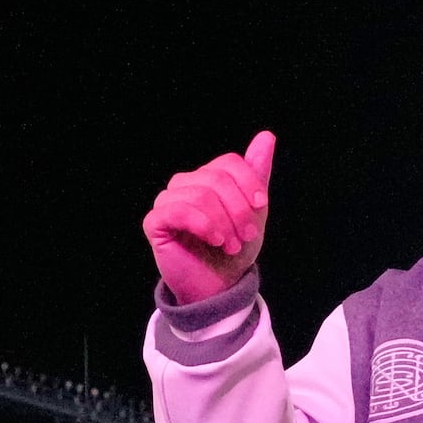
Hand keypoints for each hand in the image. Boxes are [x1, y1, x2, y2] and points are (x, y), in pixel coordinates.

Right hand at [142, 131, 274, 306]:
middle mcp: (183, 185)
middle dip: (238, 209)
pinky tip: (215, 240)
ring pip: (200, 195)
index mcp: (205, 178)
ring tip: (231, 244)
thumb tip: (267, 135)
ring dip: (223, 223)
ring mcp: (167, 202)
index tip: (261, 206)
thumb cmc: (234, 249)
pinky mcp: (155, 222)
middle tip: (247, 236)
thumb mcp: (253, 210)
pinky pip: (178, 211)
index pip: (227, 163)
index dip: (248, 182)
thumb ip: (256, 173)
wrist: (219, 286)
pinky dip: (203, 225)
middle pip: (215, 179)